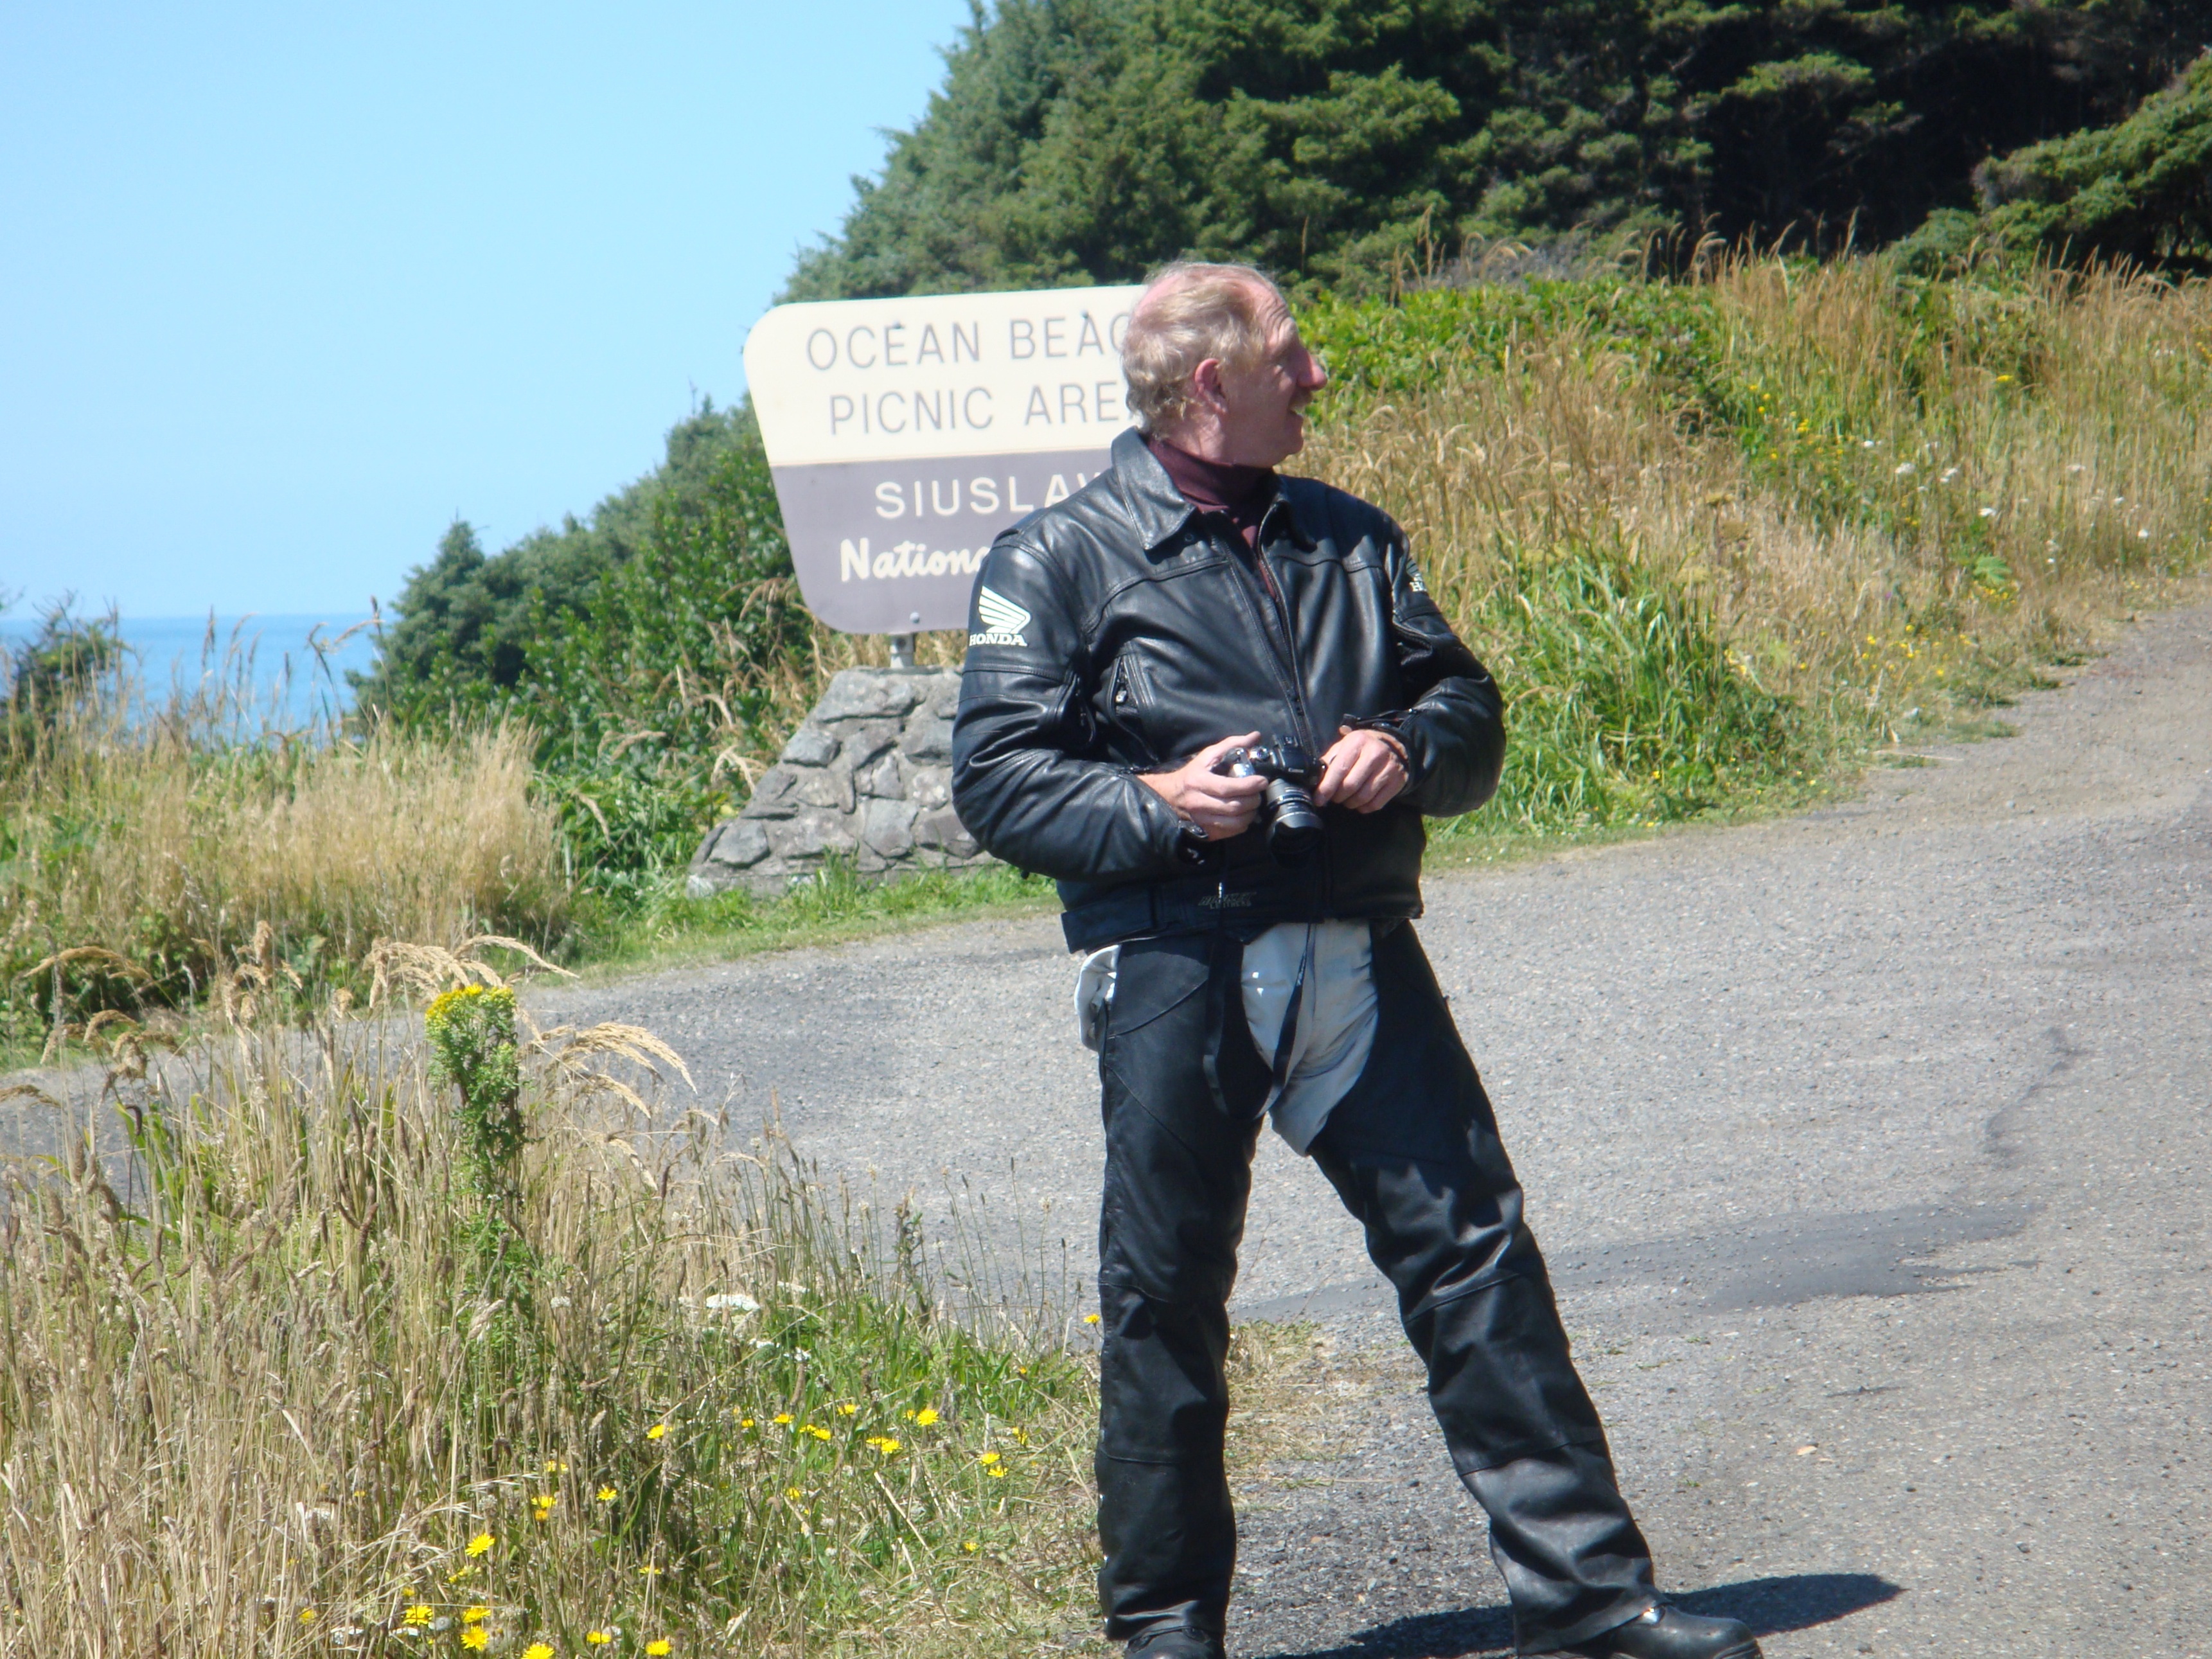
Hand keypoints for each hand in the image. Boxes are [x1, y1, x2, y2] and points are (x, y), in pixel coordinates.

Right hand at [1137, 732, 1267, 839]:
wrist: (1168, 796)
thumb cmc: (1191, 774)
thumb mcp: (1207, 756)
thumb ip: (1232, 744)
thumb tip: (1255, 736)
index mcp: (1199, 782)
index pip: (1228, 787)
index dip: (1249, 786)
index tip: (1262, 781)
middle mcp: (1199, 803)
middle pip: (1234, 807)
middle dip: (1253, 801)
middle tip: (1258, 794)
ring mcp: (1201, 820)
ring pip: (1234, 823)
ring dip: (1250, 815)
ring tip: (1253, 806)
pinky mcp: (1204, 831)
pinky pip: (1229, 832)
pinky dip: (1241, 825)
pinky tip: (1243, 816)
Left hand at [1315, 726, 1406, 812]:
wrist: (1392, 746)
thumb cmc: (1362, 748)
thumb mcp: (1344, 746)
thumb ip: (1329, 761)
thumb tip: (1315, 780)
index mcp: (1357, 742)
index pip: (1339, 770)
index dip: (1326, 788)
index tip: (1319, 799)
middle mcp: (1375, 753)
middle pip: (1350, 786)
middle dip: (1338, 796)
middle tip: (1335, 797)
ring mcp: (1389, 768)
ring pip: (1363, 797)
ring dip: (1350, 803)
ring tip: (1347, 799)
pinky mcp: (1397, 781)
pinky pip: (1376, 804)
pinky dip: (1364, 808)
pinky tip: (1360, 802)